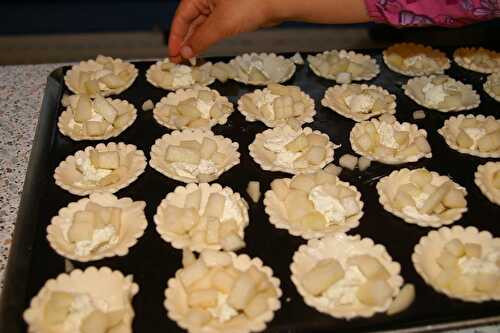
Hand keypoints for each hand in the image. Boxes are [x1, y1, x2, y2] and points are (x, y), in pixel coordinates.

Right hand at [167, 0, 369, 62]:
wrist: (278, 1)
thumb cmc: (250, 4)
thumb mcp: (221, 24)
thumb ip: (201, 39)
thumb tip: (186, 52)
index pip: (181, 16)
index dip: (176, 36)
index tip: (173, 54)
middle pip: (190, 21)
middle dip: (185, 41)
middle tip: (179, 60)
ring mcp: (220, 5)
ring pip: (202, 26)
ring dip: (196, 42)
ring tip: (190, 59)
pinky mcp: (231, 13)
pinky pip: (214, 27)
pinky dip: (207, 39)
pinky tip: (203, 50)